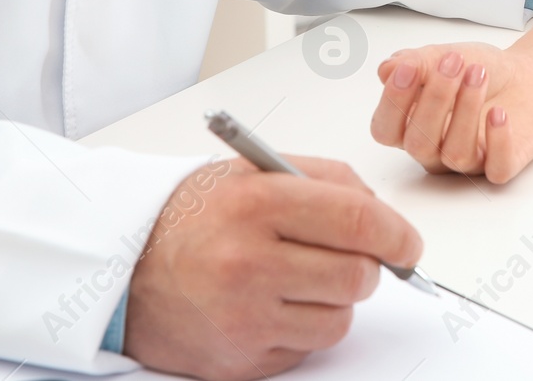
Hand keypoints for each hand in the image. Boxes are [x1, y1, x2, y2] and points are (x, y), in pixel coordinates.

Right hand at [124, 157, 422, 379]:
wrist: (124, 270)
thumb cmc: (193, 217)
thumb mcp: (253, 171)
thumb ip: (325, 179)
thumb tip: (382, 213)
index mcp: (256, 204)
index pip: (357, 221)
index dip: (397, 234)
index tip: (408, 244)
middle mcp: (247, 263)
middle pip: (356, 276)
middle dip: (367, 267)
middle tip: (349, 257)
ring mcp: (242, 318)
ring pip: (338, 319)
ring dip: (333, 300)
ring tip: (296, 278)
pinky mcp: (238, 361)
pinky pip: (307, 349)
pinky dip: (301, 328)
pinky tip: (270, 305)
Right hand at [370, 43, 532, 183]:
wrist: (527, 75)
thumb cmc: (479, 69)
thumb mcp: (445, 55)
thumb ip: (416, 62)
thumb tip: (386, 70)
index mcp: (411, 126)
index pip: (386, 130)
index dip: (392, 103)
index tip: (408, 68)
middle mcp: (435, 149)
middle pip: (419, 144)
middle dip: (435, 99)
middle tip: (454, 62)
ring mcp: (468, 160)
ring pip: (456, 154)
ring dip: (466, 111)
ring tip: (479, 74)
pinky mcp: (502, 166)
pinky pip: (496, 169)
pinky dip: (498, 141)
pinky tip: (499, 113)